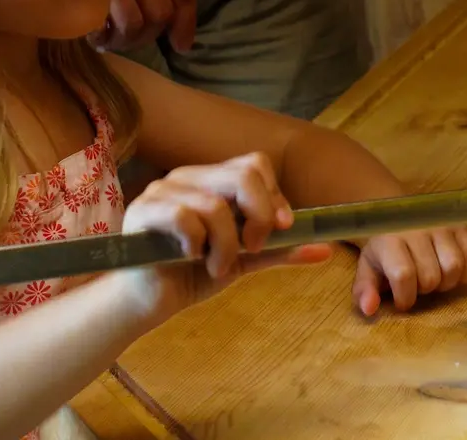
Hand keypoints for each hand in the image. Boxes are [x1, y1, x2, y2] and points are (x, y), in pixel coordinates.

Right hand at [93, 0, 196, 54]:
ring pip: (133, 23)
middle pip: (160, 11)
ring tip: (113, 38)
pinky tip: (96, 35)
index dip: (185, 22)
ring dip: (126, 40)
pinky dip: (103, 36)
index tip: (182, 44)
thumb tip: (169, 16)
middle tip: (135, 37)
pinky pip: (101, 23)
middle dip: (151, 34)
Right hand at [115, 153, 331, 322]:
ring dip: (226, 245)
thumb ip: (278, 250)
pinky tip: (191, 259)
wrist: (147, 302)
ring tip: (217, 266)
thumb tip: (324, 248)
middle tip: (252, 247)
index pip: (255, 164)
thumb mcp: (243, 261)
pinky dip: (197, 244)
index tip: (282, 229)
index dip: (274, 196)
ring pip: (216, 204)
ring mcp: (162, 191)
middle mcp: (189, 177)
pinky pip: (183, 216)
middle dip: (259, 215)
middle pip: (242, 174)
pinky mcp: (142, 212)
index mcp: (213, 180)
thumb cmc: (191, 275)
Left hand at [352, 227, 466, 316]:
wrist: (397, 213)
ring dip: (446, 282)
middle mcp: (418, 229)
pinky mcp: (461, 224)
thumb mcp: (367, 267)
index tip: (402, 301)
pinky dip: (466, 270)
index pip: (403, 275)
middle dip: (425, 290)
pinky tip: (453, 272)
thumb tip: (369, 309)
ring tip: (436, 279)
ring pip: (454, 266)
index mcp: (390, 240)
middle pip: (431, 275)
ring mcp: (442, 225)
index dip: (405, 297)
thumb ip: (365, 289)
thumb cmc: (383, 247)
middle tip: (418, 286)